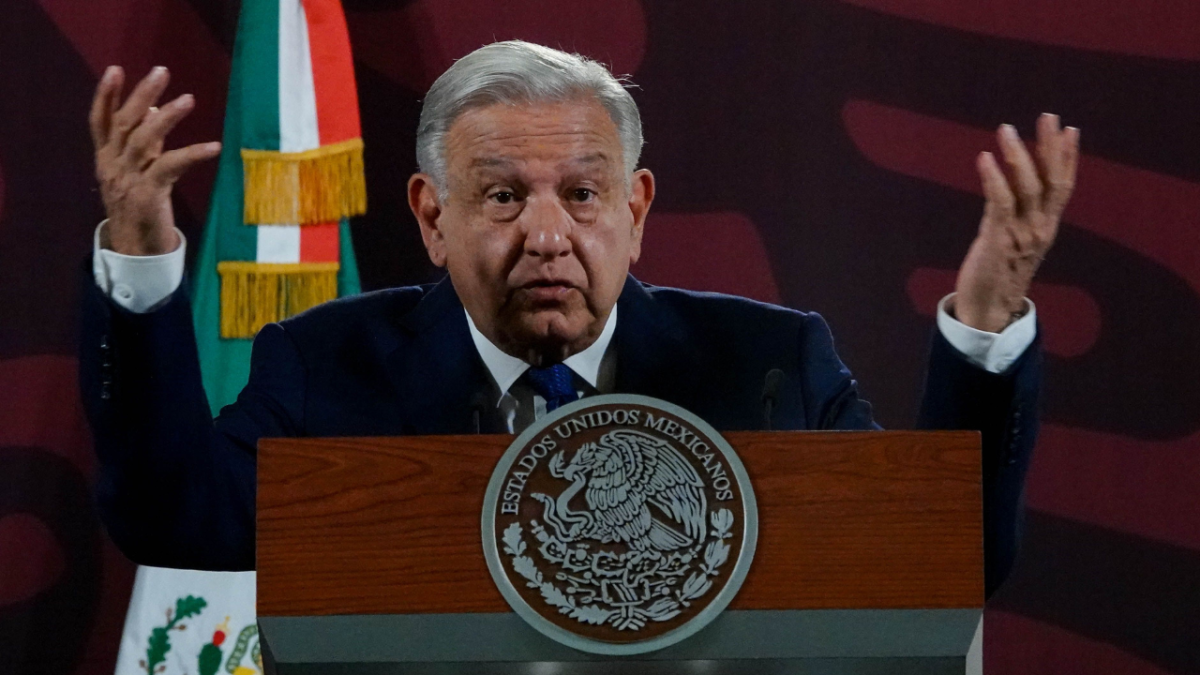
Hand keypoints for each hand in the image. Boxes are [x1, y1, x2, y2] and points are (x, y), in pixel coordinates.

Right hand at [90, 66, 220, 255]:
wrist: (135, 251)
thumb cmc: (140, 208)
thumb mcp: (136, 172)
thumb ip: (143, 142)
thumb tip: (153, 109)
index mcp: (106, 159)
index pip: (100, 120)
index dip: (106, 95)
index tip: (115, 69)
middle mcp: (112, 165)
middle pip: (124, 123)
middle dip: (141, 93)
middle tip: (162, 71)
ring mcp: (128, 179)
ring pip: (144, 140)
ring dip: (166, 117)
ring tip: (188, 99)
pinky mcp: (148, 194)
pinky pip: (171, 166)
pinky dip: (193, 153)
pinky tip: (214, 146)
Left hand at [953, 114, 1079, 331]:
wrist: (988, 311)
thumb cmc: (998, 272)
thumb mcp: (1016, 240)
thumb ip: (1020, 215)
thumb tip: (1015, 189)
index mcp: (1046, 227)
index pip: (1063, 186)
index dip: (1068, 157)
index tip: (1070, 129)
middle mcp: (1039, 228)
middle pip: (1052, 180)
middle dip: (1050, 147)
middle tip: (1048, 116)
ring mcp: (1021, 234)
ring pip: (1027, 187)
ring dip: (1018, 155)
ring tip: (1006, 129)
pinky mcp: (998, 240)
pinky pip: (999, 203)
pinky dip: (993, 178)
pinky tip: (985, 158)